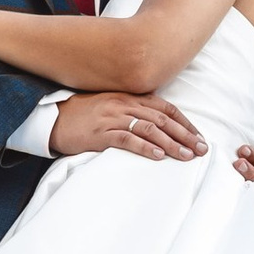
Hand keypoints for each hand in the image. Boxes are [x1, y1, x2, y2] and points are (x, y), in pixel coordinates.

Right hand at [48, 91, 204, 160]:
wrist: (52, 119)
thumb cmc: (83, 115)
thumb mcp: (111, 107)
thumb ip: (132, 111)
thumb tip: (157, 124)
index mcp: (129, 97)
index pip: (165, 108)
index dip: (185, 122)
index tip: (199, 137)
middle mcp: (124, 105)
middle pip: (162, 119)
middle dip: (185, 135)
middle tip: (202, 149)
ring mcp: (112, 118)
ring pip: (149, 129)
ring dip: (172, 143)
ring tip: (187, 156)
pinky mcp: (100, 134)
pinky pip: (127, 139)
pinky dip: (145, 148)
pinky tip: (159, 156)